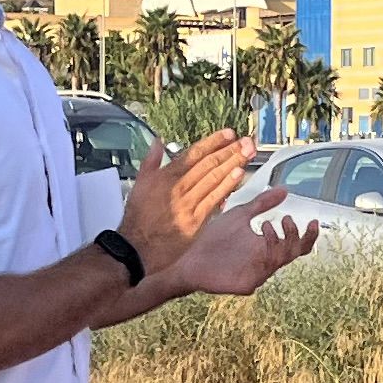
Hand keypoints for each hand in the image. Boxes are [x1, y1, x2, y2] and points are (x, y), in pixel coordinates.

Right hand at [120, 131, 253, 272]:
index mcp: (165, 176)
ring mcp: (188, 204)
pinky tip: (238, 175)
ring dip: (233, 164)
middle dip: (230, 150)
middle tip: (246, 141)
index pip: (194, 153)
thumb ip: (151, 160)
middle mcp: (178, 187)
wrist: (136, 247)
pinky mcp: (195, 221)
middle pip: (209, 163)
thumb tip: (158, 141)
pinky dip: (227, 186)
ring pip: (214, 178)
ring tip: (247, 153)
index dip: (214, 142)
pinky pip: (214, 199)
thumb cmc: (137, 218)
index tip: (229, 134)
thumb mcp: (139, 184)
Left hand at [167, 191, 311, 296]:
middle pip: (293, 253)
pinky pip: (262, 274)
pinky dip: (264, 257)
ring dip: (278, 242)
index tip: (312, 221)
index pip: (295, 244)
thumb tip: (285, 189)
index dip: (308, 235)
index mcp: (268, 246)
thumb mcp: (241, 215)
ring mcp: (258, 274)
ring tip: (266, 225)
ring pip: (279, 261)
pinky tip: (257, 242)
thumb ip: (262, 204)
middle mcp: (266, 261)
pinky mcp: (246, 284)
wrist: (190, 258)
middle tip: (285, 220)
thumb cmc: (215, 239)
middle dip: (294, 236)